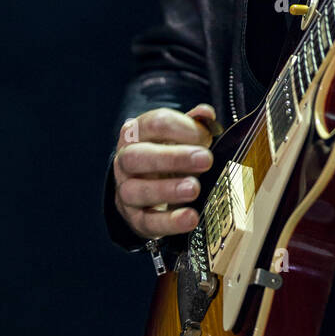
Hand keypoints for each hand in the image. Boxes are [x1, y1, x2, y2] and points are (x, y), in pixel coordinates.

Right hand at [113, 103, 218, 240]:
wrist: (148, 191)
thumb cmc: (169, 156)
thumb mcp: (181, 137)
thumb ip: (195, 124)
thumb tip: (206, 113)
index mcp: (137, 133)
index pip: (155, 123)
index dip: (182, 128)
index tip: (207, 137)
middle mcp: (125, 160)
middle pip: (138, 156)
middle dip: (173, 157)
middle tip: (205, 159)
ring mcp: (126, 191)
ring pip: (136, 190)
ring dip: (167, 189)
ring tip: (194, 189)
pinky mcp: (135, 218)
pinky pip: (148, 221)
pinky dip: (170, 221)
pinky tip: (190, 217)